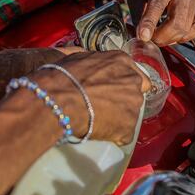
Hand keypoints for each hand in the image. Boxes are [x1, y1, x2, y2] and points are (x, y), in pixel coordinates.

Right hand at [32, 51, 150, 144]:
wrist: (59, 99)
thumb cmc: (62, 77)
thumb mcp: (81, 59)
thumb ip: (97, 65)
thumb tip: (95, 71)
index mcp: (121, 61)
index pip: (135, 74)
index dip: (124, 84)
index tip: (115, 91)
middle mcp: (133, 80)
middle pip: (135, 93)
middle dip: (123, 100)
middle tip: (104, 106)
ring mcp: (133, 104)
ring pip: (130, 114)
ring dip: (118, 118)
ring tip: (97, 120)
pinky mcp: (129, 126)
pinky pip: (123, 134)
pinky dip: (113, 135)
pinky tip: (98, 132)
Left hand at [128, 0, 194, 45]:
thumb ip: (137, 15)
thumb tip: (142, 37)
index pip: (158, 6)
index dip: (150, 23)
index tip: (143, 37)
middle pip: (176, 23)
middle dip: (160, 37)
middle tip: (150, 38)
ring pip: (185, 30)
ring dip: (169, 39)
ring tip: (160, 33)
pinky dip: (182, 37)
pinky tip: (173, 32)